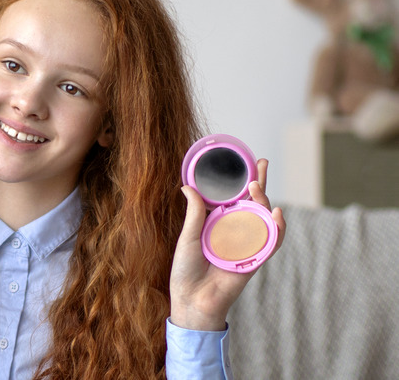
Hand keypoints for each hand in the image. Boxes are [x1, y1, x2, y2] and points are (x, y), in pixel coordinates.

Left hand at [169, 158, 285, 330]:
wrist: (192, 300)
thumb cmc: (186, 270)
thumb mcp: (188, 237)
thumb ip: (194, 213)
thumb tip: (187, 186)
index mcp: (218, 224)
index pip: (234, 198)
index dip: (242, 181)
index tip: (248, 162)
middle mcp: (235, 232)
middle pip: (253, 203)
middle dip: (260, 183)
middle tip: (262, 164)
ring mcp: (247, 245)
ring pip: (263, 219)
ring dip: (265, 202)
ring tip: (258, 188)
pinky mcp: (255, 259)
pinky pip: (271, 242)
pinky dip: (278, 229)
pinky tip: (278, 214)